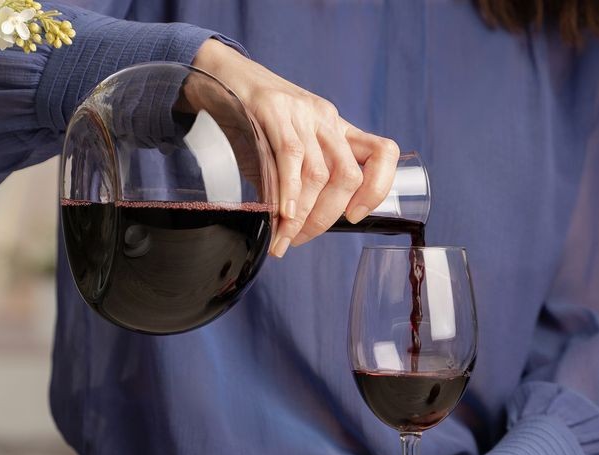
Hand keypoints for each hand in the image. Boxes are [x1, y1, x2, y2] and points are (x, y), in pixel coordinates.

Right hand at [192, 40, 398, 256]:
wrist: (217, 72)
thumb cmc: (249, 117)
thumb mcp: (281, 148)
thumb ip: (292, 181)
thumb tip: (290, 226)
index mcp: (335, 127)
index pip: (381, 153)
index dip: (377, 188)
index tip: (354, 216)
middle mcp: (325, 118)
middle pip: (346, 176)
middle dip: (325, 218)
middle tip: (298, 240)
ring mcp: (301, 112)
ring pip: (319, 174)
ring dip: (302, 216)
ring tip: (282, 238)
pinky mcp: (273, 108)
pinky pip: (290, 157)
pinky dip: (289, 193)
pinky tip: (281, 215)